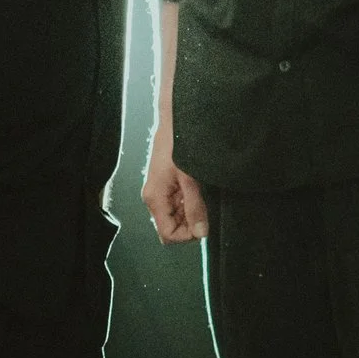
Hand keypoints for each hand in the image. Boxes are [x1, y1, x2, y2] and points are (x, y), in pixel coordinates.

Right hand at [142, 128, 209, 243]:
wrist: (174, 123)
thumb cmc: (177, 145)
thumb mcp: (189, 178)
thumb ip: (195, 206)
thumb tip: (201, 232)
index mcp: (155, 198)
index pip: (167, 234)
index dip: (186, 235)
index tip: (202, 224)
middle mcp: (154, 198)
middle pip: (171, 228)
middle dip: (189, 224)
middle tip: (204, 208)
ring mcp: (160, 193)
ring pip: (176, 218)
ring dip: (190, 213)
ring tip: (200, 195)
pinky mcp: (167, 186)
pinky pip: (178, 205)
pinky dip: (189, 203)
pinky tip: (197, 190)